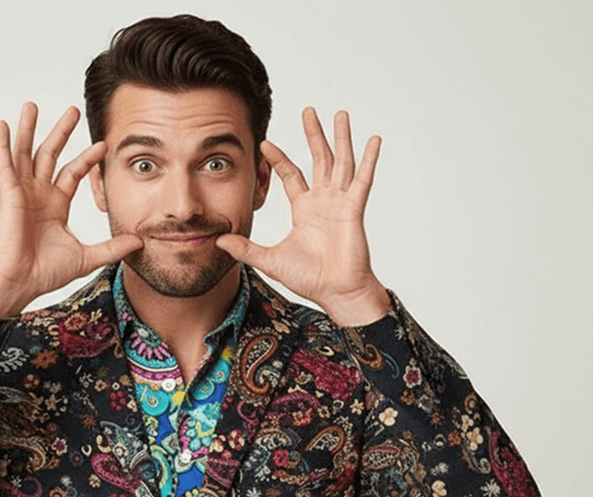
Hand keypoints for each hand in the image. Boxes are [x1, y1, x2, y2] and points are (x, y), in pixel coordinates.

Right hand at [0, 103, 142, 317]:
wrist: (21, 283)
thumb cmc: (46, 273)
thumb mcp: (87, 257)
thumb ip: (112, 248)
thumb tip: (140, 242)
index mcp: (56, 205)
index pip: (73, 173)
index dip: (87, 158)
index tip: (104, 144)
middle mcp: (39, 195)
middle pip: (51, 155)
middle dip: (61, 132)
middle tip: (72, 110)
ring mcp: (22, 193)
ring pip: (26, 154)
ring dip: (29, 129)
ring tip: (32, 105)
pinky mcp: (9, 196)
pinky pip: (5, 166)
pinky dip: (2, 145)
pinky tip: (2, 125)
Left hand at [215, 107, 390, 326]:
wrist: (335, 292)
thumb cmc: (309, 278)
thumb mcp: (270, 260)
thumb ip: (246, 249)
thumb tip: (219, 241)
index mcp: (304, 209)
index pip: (291, 175)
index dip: (279, 158)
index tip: (265, 143)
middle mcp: (323, 201)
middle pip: (318, 159)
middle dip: (314, 135)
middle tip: (308, 109)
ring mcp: (340, 202)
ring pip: (341, 161)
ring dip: (341, 137)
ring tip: (340, 113)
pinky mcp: (354, 209)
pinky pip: (362, 179)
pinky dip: (368, 159)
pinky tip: (373, 139)